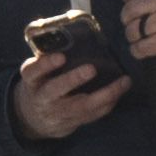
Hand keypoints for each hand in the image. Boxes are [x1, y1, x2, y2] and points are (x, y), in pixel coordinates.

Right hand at [13, 41, 127, 140]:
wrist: (35, 118)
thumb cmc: (41, 84)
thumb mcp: (37, 72)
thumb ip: (48, 58)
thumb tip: (74, 32)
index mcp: (32, 81)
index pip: (33, 72)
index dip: (45, 65)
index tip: (61, 56)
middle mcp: (42, 98)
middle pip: (55, 90)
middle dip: (73, 79)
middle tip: (91, 69)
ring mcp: (57, 112)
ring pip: (81, 106)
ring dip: (105, 94)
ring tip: (124, 81)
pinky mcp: (72, 123)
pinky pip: (92, 115)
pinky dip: (108, 104)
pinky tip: (120, 92)